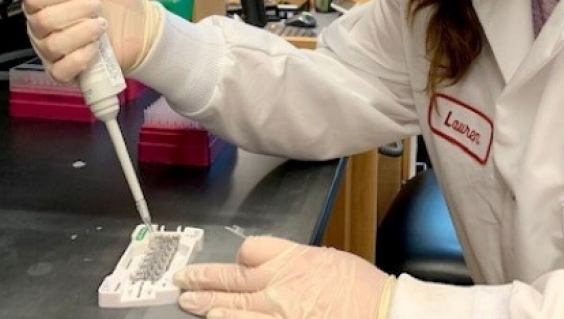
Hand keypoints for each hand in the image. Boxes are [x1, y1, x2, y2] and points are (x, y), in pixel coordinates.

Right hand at [20, 0, 158, 79]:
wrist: (142, 28)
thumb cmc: (115, 2)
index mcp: (45, 4)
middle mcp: (43, 29)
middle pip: (41, 21)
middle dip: (76, 11)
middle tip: (97, 7)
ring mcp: (52, 53)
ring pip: (52, 45)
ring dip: (82, 32)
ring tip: (101, 26)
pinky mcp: (65, 73)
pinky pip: (61, 69)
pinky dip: (80, 57)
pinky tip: (95, 48)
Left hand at [174, 236, 395, 318]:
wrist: (381, 312)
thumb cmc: (362, 290)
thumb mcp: (329, 261)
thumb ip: (298, 263)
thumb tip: (280, 270)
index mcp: (293, 259)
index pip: (251, 250)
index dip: (240, 257)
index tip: (236, 262)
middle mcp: (278, 284)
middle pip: (231, 278)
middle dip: (203, 278)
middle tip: (182, 279)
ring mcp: (276, 312)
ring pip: (230, 306)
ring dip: (206, 303)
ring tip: (188, 301)